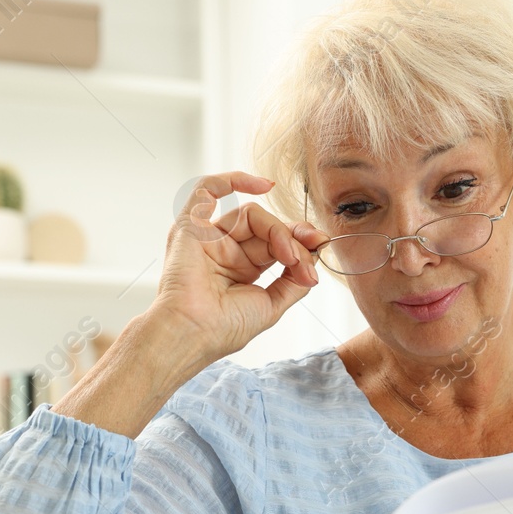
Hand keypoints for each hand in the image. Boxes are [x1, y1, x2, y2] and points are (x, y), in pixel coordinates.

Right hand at [152, 171, 325, 361]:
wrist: (192, 333)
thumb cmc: (223, 328)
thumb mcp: (272, 304)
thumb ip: (294, 280)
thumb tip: (314, 258)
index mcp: (242, 269)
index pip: (276, 242)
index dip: (299, 241)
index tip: (321, 244)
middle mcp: (225, 250)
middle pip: (267, 227)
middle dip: (295, 236)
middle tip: (314, 247)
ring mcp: (208, 237)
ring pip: (252, 215)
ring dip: (278, 230)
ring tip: (289, 255)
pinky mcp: (190, 225)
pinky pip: (208, 188)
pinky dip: (236, 180)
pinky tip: (263, 185)